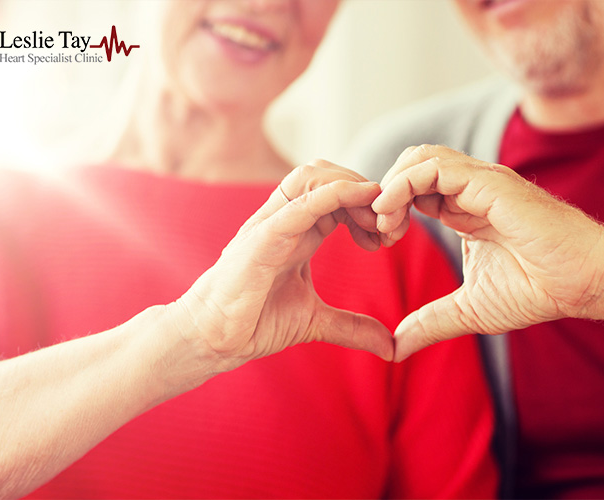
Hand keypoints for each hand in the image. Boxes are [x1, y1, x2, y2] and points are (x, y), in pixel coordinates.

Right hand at [172, 160, 393, 372]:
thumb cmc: (254, 321)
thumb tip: (391, 346)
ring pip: (313, 175)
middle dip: (367, 191)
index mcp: (299, 230)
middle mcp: (286, 219)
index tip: (391, 235)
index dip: (370, 205)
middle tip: (390, 227)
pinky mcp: (261, 237)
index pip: (339, 193)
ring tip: (376, 220)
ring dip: (353, 187)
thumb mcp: (316, 321)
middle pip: (329, 173)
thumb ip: (353, 327)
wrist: (213, 339)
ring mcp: (271, 223)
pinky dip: (334, 193)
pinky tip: (361, 198)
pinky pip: (299, 202)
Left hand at [372, 145, 603, 360]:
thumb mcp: (469, 310)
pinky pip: (435, 167)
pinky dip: (404, 183)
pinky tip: (393, 213)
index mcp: (463, 209)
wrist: (584, 282)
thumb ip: (430, 322)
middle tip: (377, 230)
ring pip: (419, 157)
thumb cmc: (538, 289)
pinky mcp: (490, 183)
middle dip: (385, 192)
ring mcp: (480, 182)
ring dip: (391, 185)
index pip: (413, 189)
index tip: (378, 241)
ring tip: (382, 221)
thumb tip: (395, 348)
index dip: (389, 208)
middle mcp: (469, 189)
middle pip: (411, 164)